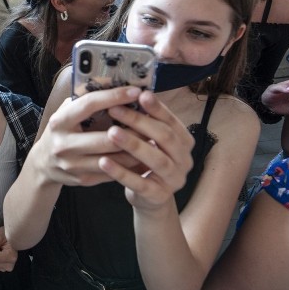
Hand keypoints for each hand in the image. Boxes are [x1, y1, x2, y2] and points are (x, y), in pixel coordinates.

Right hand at [33, 86, 144, 186]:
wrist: (44, 164)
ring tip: (153, 138)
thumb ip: (86, 98)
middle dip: (132, 129)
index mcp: (60, 121)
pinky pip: (113, 172)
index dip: (114, 96)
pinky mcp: (83, 180)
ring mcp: (73, 165)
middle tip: (152, 120)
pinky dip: (130, 164)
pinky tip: (143, 155)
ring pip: (113, 158)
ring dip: (136, 149)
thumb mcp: (66, 111)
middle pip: (106, 137)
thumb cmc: (62, 131)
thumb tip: (113, 80)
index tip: (135, 91)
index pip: (89, 105)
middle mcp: (64, 145)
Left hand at [96, 90, 195, 212]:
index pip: (171, 121)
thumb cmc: (147, 161)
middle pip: (164, 137)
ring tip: (111, 132)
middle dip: (139, 122)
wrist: (150, 197)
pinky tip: (103, 161)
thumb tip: (129, 92)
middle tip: (115, 110)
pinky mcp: (159, 196)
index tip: (139, 94)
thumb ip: (147, 122)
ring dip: (133, 144)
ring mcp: (174, 179)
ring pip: (156, 159)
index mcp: (184, 141)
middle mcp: (184, 160)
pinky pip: (139, 183)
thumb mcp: (151, 140)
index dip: (156, 107)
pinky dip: (121, 172)